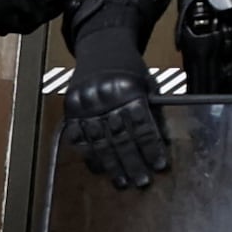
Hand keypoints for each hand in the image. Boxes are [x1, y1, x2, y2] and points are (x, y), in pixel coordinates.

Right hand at [68, 45, 170, 188]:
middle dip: (133, 162)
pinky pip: (79, 137)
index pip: (142, 125)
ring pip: (100, 141)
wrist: (101, 48)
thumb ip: (152, 110)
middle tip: (142, 182)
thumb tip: (161, 144)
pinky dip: (89, 155)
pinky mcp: (71, 109)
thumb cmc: (131, 70)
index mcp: (128, 89)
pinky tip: (99, 170)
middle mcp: (105, 97)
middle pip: (121, 137)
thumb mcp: (147, 84)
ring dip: (112, 165)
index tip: (159, 166)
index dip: (151, 147)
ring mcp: (85, 104)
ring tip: (122, 182)